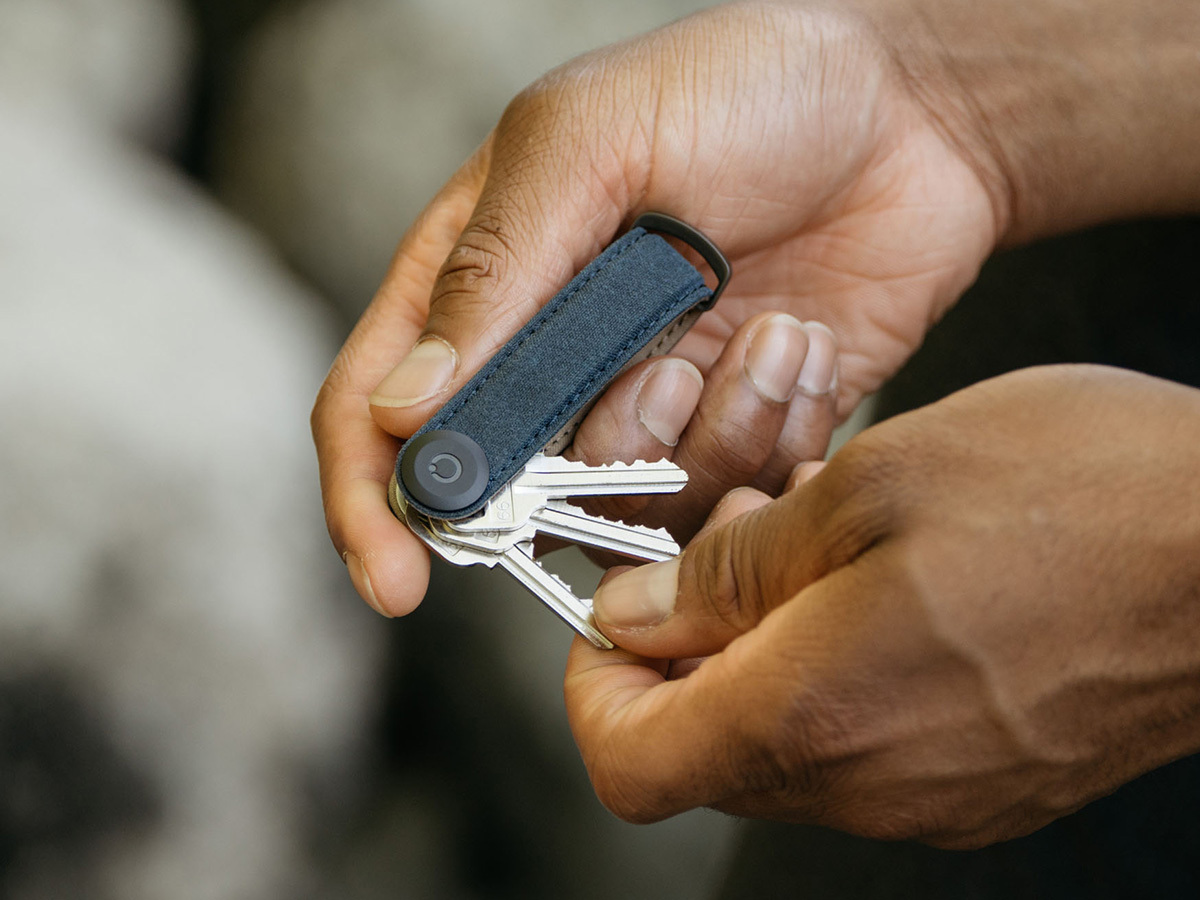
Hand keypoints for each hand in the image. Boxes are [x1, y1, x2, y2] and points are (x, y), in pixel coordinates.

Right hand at [312, 0, 1000, 615]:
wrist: (906, 111)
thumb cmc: (739, 88)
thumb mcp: (590, 144)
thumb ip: (493, 275)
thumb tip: (399, 408)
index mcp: (483, 285)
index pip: (378, 416)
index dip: (372, 507)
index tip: (402, 580)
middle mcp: (551, 365)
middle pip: (510, 496)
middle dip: (593, 468)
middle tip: (671, 378)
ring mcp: (645, 410)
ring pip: (623, 517)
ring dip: (704, 437)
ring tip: (766, 330)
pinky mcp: (733, 435)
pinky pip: (722, 507)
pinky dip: (770, 438)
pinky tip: (804, 345)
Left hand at [566, 365, 1199, 847]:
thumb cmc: (1082, 497)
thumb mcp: (871, 486)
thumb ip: (728, 569)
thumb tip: (634, 613)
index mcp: (814, 714)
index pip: (629, 759)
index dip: (593, 685)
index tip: (616, 612)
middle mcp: (868, 786)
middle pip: (703, 748)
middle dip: (688, 642)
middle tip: (737, 536)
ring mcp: (934, 798)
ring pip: (783, 739)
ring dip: (766, 644)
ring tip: (822, 539)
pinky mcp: (986, 782)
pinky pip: (862, 742)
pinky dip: (835, 666)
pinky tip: (885, 580)